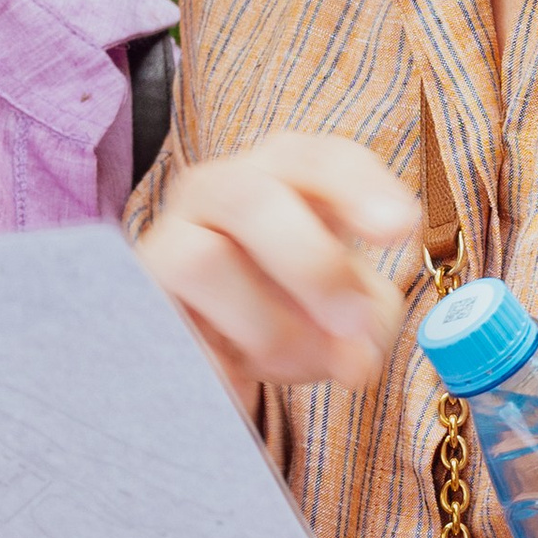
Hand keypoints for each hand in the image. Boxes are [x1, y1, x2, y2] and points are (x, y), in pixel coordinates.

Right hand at [139, 130, 421, 406]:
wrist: (210, 341)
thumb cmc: (291, 301)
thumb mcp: (348, 301)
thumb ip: (368, 317)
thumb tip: (355, 355)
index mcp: (283, 174)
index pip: (318, 158)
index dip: (361, 188)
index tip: (401, 228)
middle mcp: (219, 190)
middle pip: (254, 198)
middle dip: (313, 265)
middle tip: (354, 324)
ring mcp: (169, 239)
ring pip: (204, 261)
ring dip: (266, 325)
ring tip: (292, 365)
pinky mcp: (137, 298)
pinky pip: (168, 326)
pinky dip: (216, 361)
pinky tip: (239, 378)